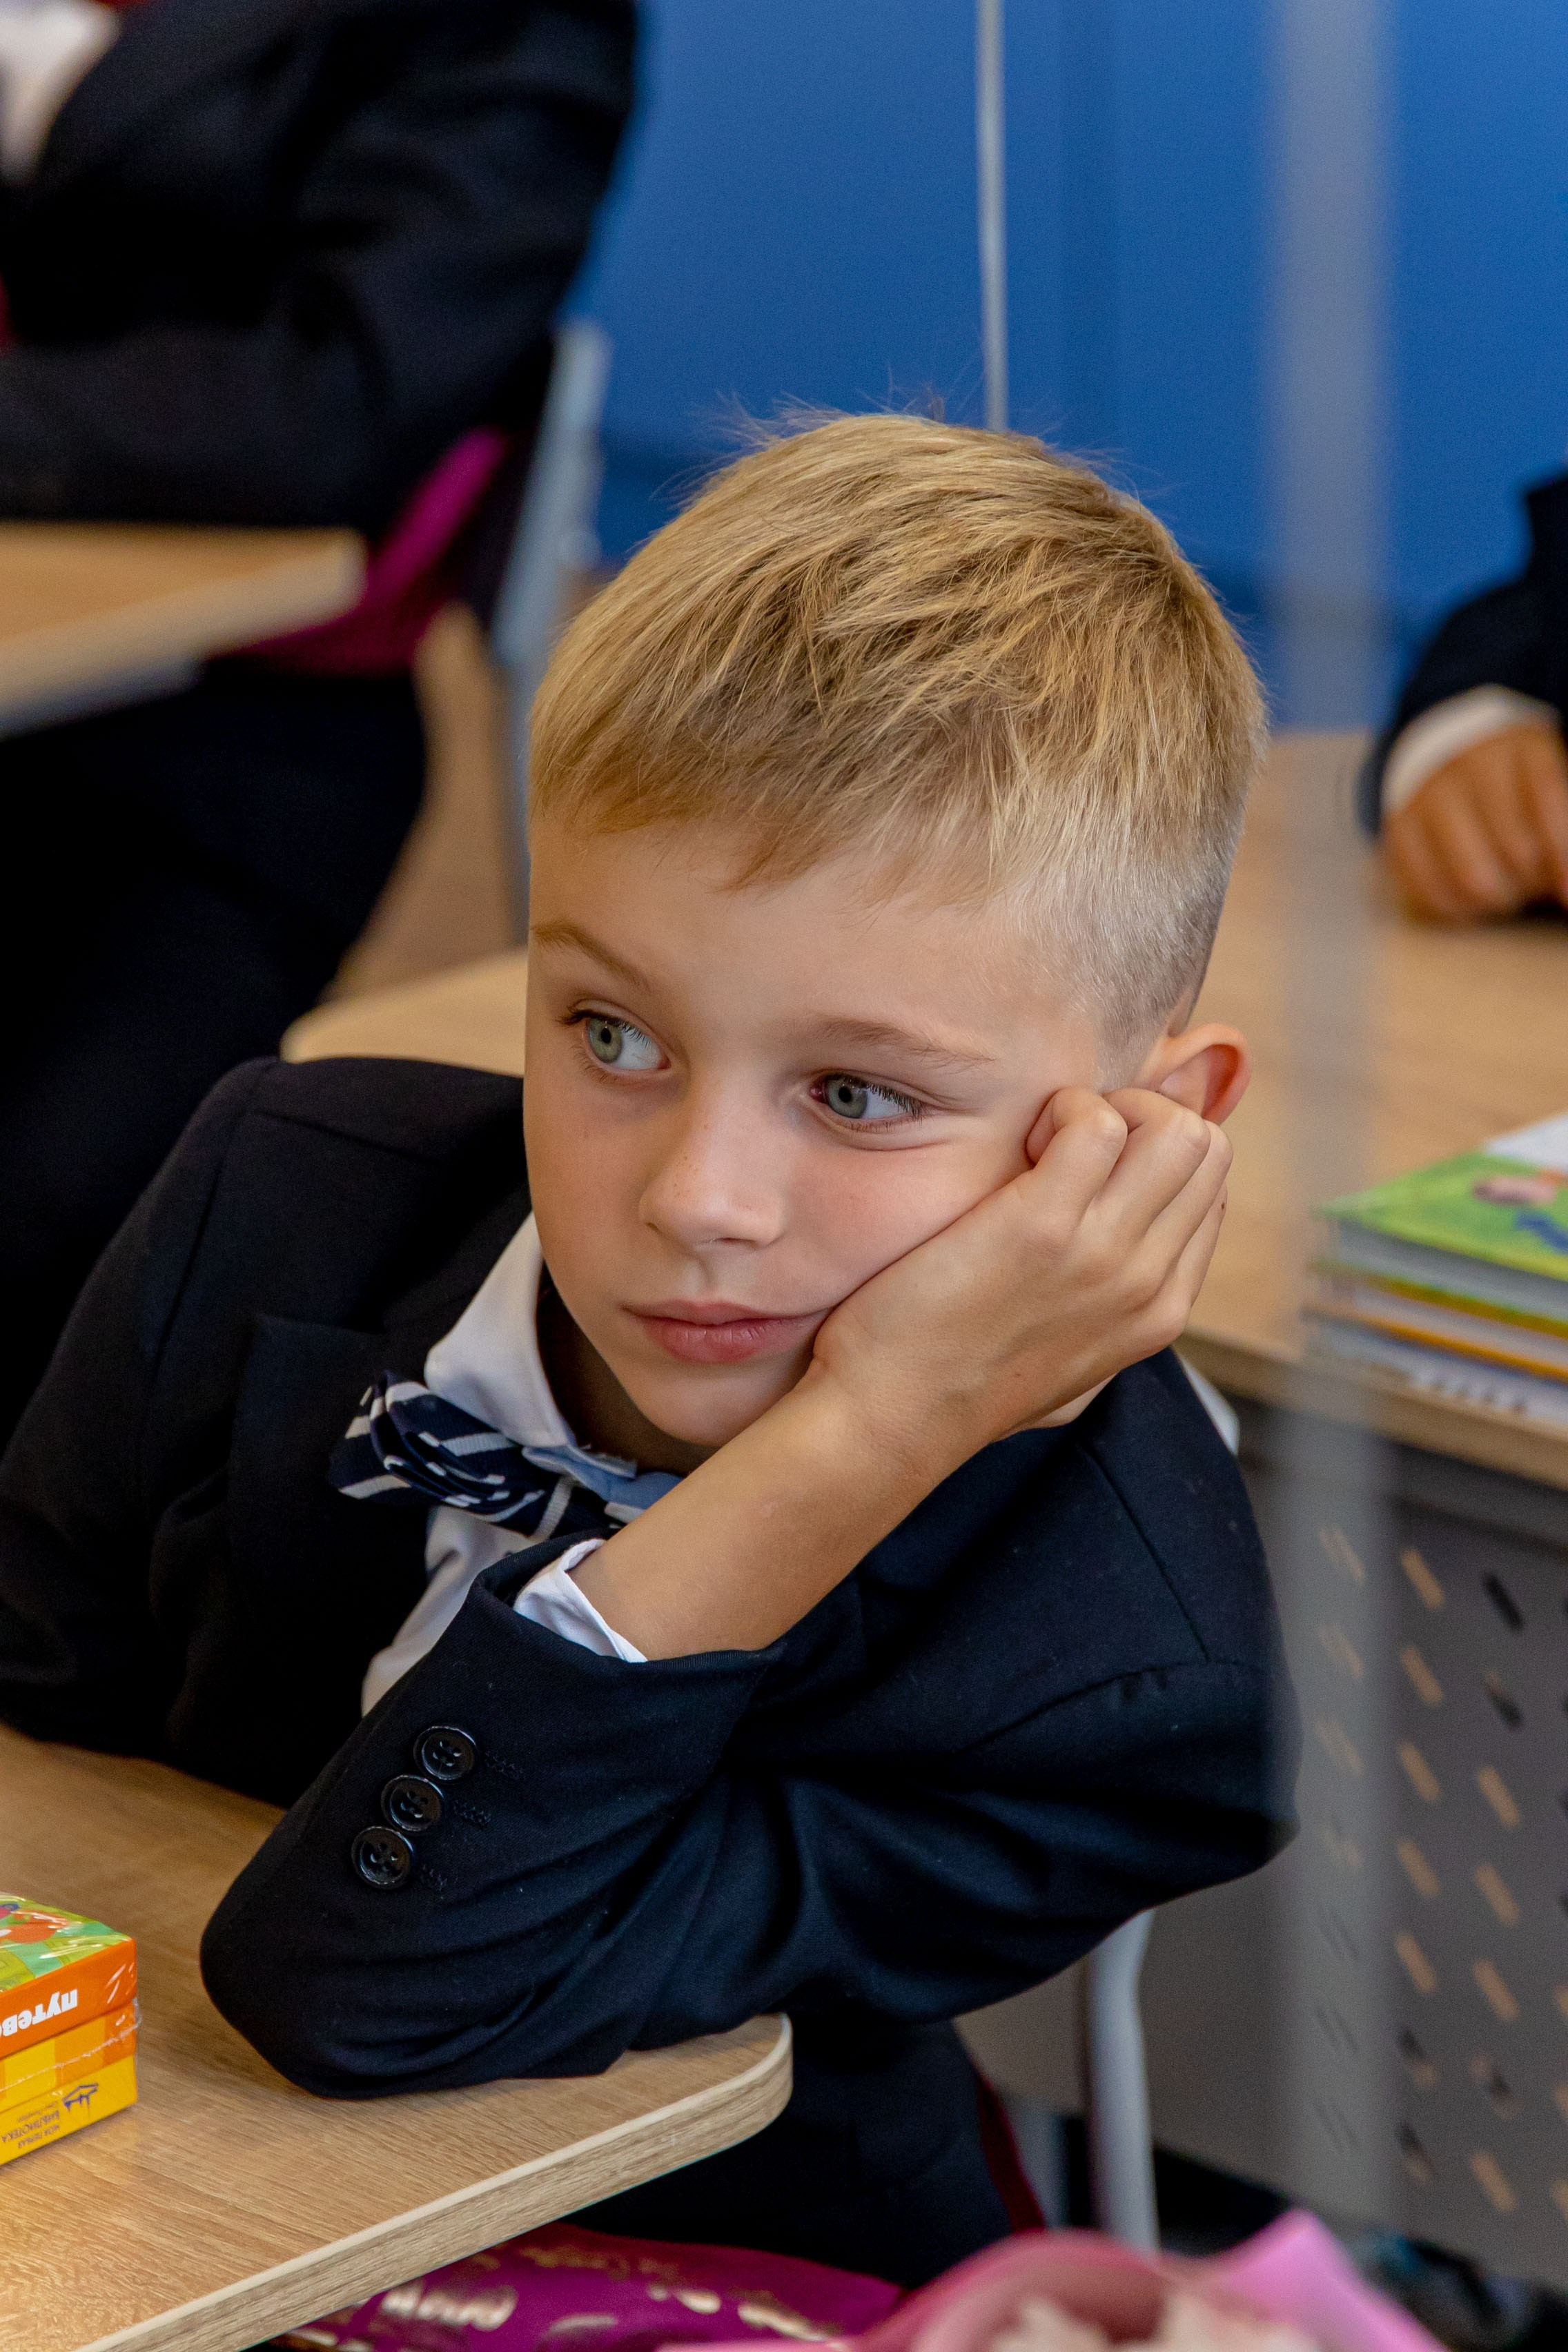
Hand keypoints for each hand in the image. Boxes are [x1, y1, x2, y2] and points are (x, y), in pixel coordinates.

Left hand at [807, 1085, 1231, 1471]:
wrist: (894, 1417)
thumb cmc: (961, 1384)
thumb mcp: (1070, 1367)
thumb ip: (1110, 1317)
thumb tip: (1128, 1267)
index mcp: (1161, 1312)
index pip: (1210, 1190)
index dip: (1152, 1153)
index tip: (1087, 1168)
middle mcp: (1148, 1284)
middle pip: (1205, 1148)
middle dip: (1140, 1120)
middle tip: (1067, 1145)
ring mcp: (1103, 1255)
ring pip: (1175, 1129)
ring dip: (1105, 1112)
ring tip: (1044, 1145)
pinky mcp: (1043, 1226)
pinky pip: (1097, 1123)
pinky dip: (1061, 1111)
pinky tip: (1020, 1144)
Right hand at [1384, 722, 1567, 919]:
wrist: (1443, 755)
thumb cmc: (1511, 782)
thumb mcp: (1542, 780)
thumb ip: (1560, 825)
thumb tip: (1565, 885)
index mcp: (1515, 748)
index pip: (1547, 802)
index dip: (1562, 854)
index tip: (1567, 893)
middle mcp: (1465, 767)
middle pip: (1515, 848)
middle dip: (1532, 880)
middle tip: (1532, 882)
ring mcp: (1425, 798)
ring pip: (1472, 877)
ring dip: (1497, 899)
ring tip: (1505, 893)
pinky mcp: (1397, 830)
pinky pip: (1427, 890)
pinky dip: (1455, 909)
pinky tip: (1469, 906)